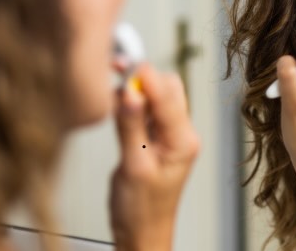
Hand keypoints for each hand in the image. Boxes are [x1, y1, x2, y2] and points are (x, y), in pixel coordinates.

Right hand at [109, 64, 199, 250]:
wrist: (141, 233)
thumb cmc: (141, 210)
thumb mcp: (133, 166)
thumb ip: (131, 126)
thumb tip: (129, 91)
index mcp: (183, 140)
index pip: (168, 95)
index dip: (146, 76)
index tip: (124, 63)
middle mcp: (181, 133)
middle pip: (168, 89)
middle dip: (142, 77)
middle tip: (115, 70)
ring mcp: (170, 135)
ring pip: (156, 97)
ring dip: (135, 90)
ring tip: (112, 92)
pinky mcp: (156, 138)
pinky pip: (146, 111)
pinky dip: (131, 104)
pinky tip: (116, 107)